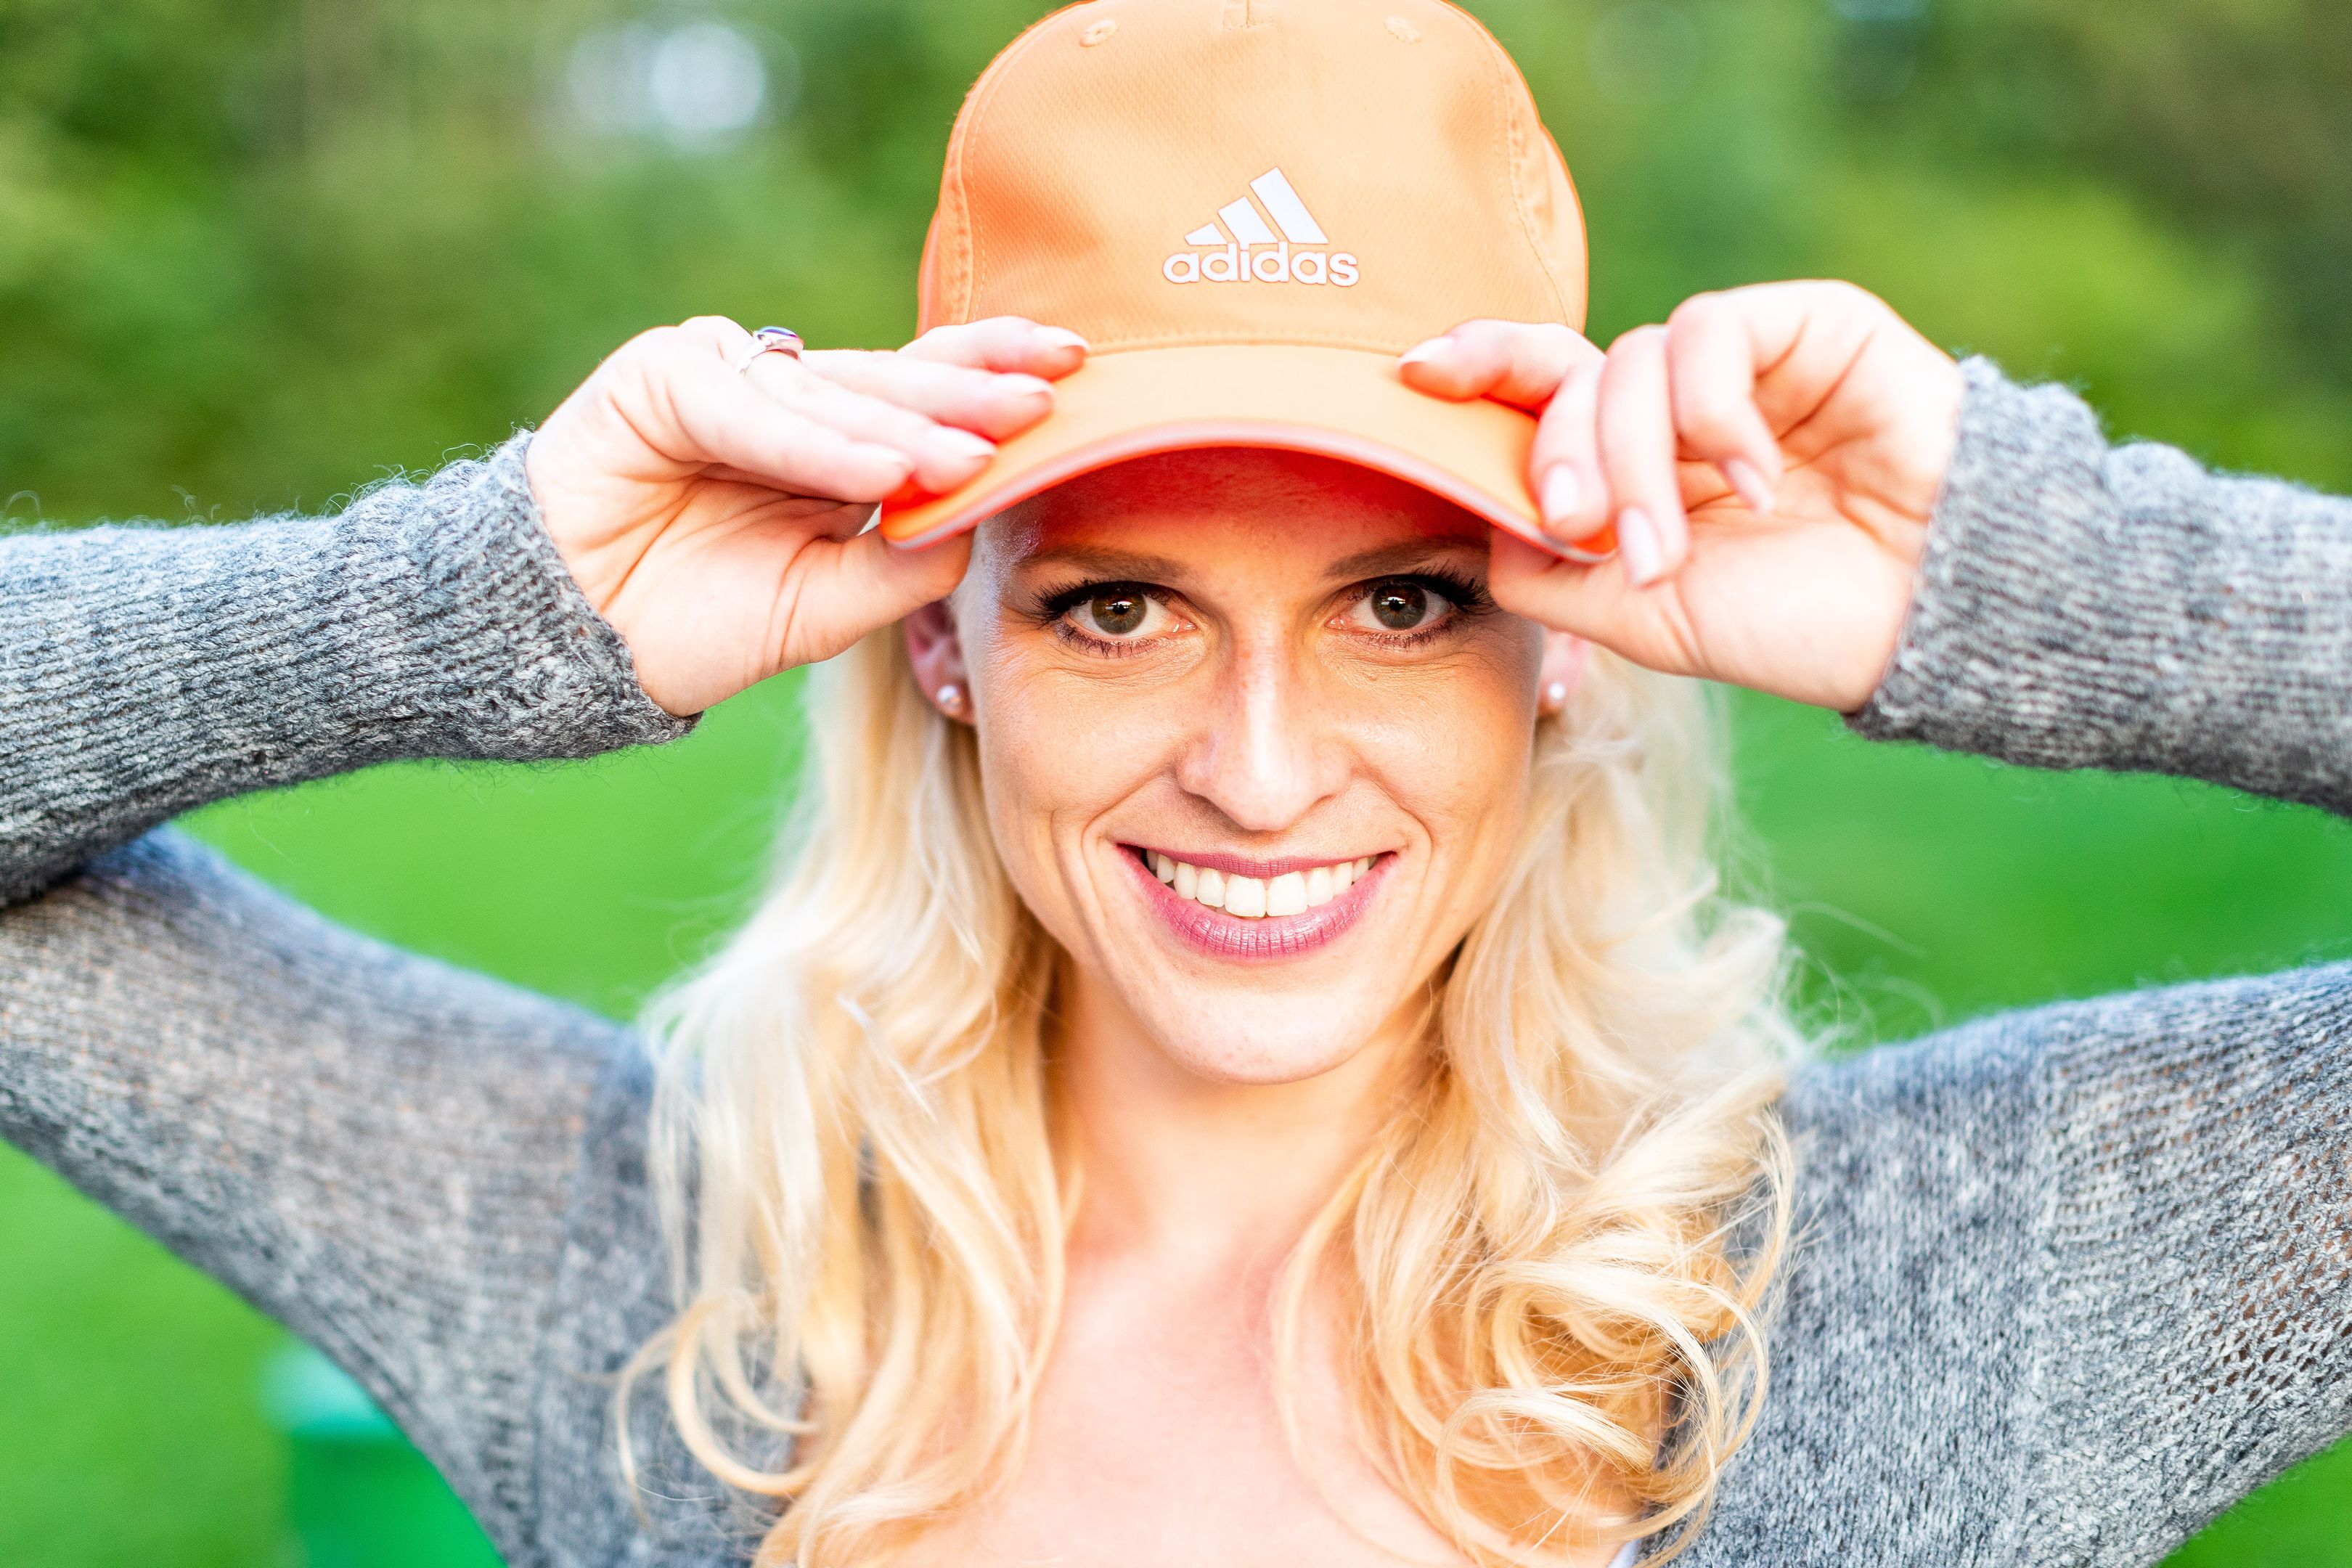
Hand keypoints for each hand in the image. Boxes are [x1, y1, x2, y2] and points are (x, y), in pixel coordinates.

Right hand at [525, 315, 1087, 714]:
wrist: (578, 646)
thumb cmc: (700, 622)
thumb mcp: (826, 604)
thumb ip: (901, 561)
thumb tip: (983, 520)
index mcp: (833, 439)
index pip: (927, 393)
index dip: (994, 376)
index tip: (1076, 371)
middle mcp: (788, 396)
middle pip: (895, 381)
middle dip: (972, 391)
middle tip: (1047, 396)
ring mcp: (724, 374)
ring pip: (834, 396)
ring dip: (905, 427)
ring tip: (971, 456)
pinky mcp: (662, 376)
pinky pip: (755, 410)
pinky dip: (819, 445)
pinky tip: (879, 473)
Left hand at [1399, 283, 1962, 710]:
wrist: (1934, 619)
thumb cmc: (1799, 627)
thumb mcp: (1644, 617)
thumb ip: (1551, 572)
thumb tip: (1481, 518)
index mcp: (1637, 467)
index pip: (1540, 393)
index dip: (1478, 366)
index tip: (1416, 374)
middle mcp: (1680, 409)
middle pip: (1569, 372)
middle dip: (1556, 452)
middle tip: (1576, 525)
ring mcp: (1744, 365)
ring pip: (1631, 361)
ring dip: (1633, 460)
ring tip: (1673, 547)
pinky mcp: (1807, 327)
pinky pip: (1710, 334)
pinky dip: (1710, 416)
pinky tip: (1754, 483)